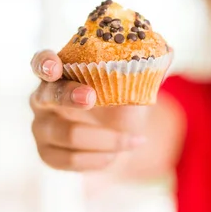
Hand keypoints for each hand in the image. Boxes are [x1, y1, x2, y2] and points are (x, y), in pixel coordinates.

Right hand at [29, 50, 145, 171]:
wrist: (122, 134)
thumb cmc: (122, 98)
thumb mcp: (136, 82)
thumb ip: (149, 66)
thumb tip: (169, 50)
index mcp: (61, 72)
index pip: (42, 62)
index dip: (44, 63)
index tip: (56, 66)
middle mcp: (43, 97)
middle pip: (47, 96)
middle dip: (70, 97)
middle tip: (93, 99)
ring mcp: (41, 127)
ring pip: (67, 134)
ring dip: (105, 139)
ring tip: (131, 140)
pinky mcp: (47, 154)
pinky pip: (70, 160)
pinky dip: (99, 159)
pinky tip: (116, 155)